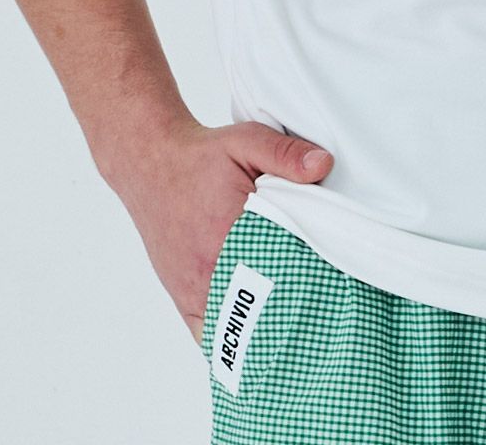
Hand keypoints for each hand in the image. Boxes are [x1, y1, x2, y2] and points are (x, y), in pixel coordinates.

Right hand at [103, 118, 333, 346]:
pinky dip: (231, 344)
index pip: (281, 272)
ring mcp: (194, 288)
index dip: (310, 284)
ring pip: (234, 332)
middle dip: (292, 312)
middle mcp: (209, 268)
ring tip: (297, 332)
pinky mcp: (183, 296)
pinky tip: (256, 342)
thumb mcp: (247, 141)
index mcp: (230, 231)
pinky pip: (208, 336)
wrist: (152, 165)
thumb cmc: (203, 156)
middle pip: (261, 308)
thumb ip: (286, 153)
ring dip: (263, 333)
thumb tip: (324, 165)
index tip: (333, 290)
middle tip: (324, 312)